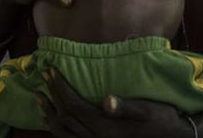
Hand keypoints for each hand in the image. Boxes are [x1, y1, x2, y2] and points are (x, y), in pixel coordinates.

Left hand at [41, 68, 192, 137]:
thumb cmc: (163, 121)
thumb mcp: (148, 111)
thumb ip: (126, 107)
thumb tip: (107, 99)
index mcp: (107, 129)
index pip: (75, 106)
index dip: (61, 88)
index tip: (51, 70)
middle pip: (67, 118)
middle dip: (53, 95)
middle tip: (43, 75)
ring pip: (64, 133)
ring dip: (50, 114)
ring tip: (39, 98)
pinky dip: (57, 131)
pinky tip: (51, 122)